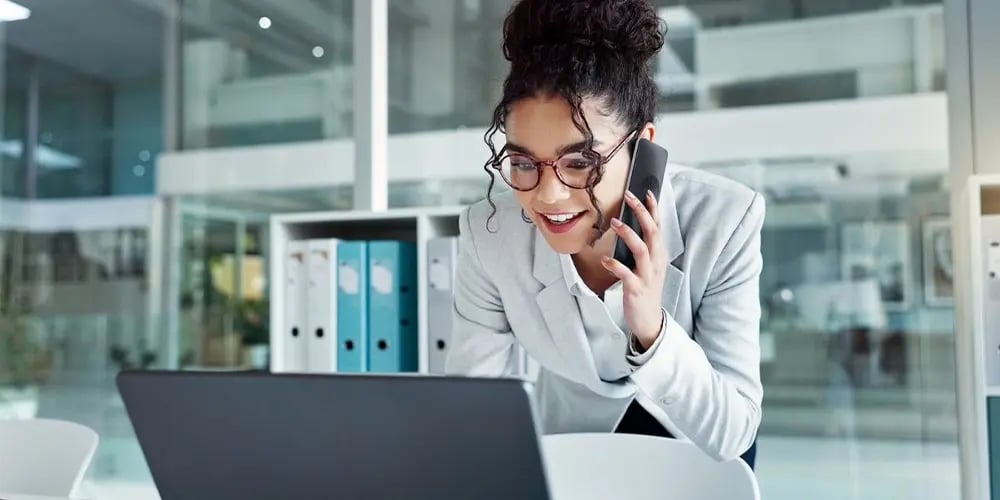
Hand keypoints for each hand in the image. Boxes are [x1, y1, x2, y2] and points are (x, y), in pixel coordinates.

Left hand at [601, 190, 666, 349]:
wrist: (649, 319)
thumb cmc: (645, 289)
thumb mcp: (648, 266)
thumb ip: (642, 248)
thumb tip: (631, 227)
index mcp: (658, 255)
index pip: (658, 227)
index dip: (653, 209)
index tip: (646, 192)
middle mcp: (656, 263)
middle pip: (652, 233)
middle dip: (642, 213)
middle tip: (629, 196)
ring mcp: (647, 276)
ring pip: (641, 250)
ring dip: (628, 234)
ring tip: (615, 222)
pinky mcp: (636, 289)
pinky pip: (626, 274)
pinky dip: (615, 265)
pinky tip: (605, 259)